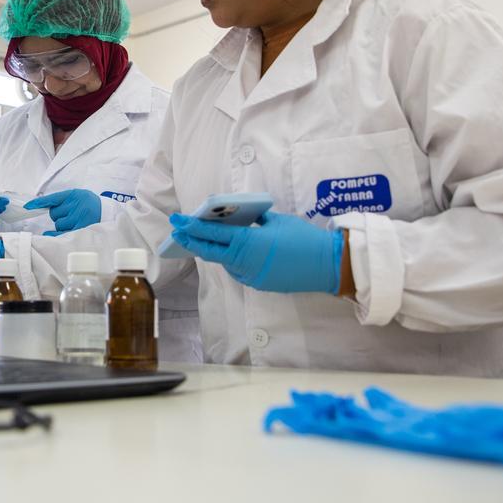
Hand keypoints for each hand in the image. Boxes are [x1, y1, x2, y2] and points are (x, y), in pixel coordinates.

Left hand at [25, 189, 101, 235]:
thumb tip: (41, 204)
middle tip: (69, 214)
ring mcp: (79, 218)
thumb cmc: (90, 203)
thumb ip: (62, 199)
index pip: (52, 198)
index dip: (38, 203)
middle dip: (58, 215)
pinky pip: (62, 233)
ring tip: (73, 221)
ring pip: (58, 223)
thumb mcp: (78, 195)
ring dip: (61, 224)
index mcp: (74, 194)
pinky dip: (55, 234)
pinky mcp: (81, 229)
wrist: (107, 212)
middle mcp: (76, 205)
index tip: (27, 206)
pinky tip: (50, 234)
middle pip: (54, 213)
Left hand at [168, 211, 342, 293]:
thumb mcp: (277, 221)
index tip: (177, 221)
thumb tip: (242, 217)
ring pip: (224, 262)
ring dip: (213, 250)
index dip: (192, 227)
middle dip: (192, 240)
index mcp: (247, 241)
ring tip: (201, 239)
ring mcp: (250, 276)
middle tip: (178, 232)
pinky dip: (231, 260)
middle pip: (210, 251)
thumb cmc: (303, 238)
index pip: (212, 233)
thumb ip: (255, 219)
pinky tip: (230, 252)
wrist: (326, 265)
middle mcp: (244, 261)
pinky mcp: (258, 285)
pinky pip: (238, 271)